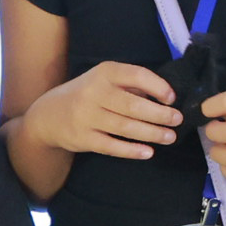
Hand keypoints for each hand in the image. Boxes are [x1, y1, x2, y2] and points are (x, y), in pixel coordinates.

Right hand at [25, 59, 183, 160]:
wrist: (48, 115)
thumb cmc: (87, 94)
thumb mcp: (104, 80)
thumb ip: (130, 85)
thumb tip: (165, 98)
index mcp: (104, 73)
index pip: (136, 75)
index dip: (158, 86)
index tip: (172, 98)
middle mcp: (94, 92)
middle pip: (133, 105)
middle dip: (160, 115)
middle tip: (177, 120)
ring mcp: (86, 116)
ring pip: (125, 127)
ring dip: (152, 133)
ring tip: (170, 137)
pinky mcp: (82, 138)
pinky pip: (112, 146)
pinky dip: (132, 150)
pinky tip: (148, 152)